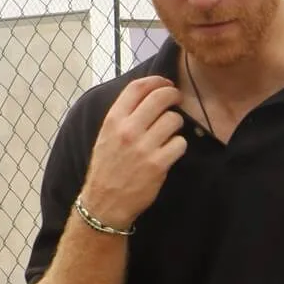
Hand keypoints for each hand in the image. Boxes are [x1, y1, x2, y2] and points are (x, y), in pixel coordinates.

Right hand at [79, 76, 186, 228]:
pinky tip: (170, 151)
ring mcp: (144, 147)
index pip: (138, 88)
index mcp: (113, 120)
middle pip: (160, 98)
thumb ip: (125, 116)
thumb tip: (148, 95)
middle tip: (178, 100)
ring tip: (170, 132)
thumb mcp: (106, 136)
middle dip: (174, 95)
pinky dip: (179, 146)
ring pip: (174, 120)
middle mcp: (128, 130)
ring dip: (177, 124)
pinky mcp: (158, 164)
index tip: (167, 83)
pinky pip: (180, 143)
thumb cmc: (107, 167)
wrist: (104, 203)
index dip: (157, 81)